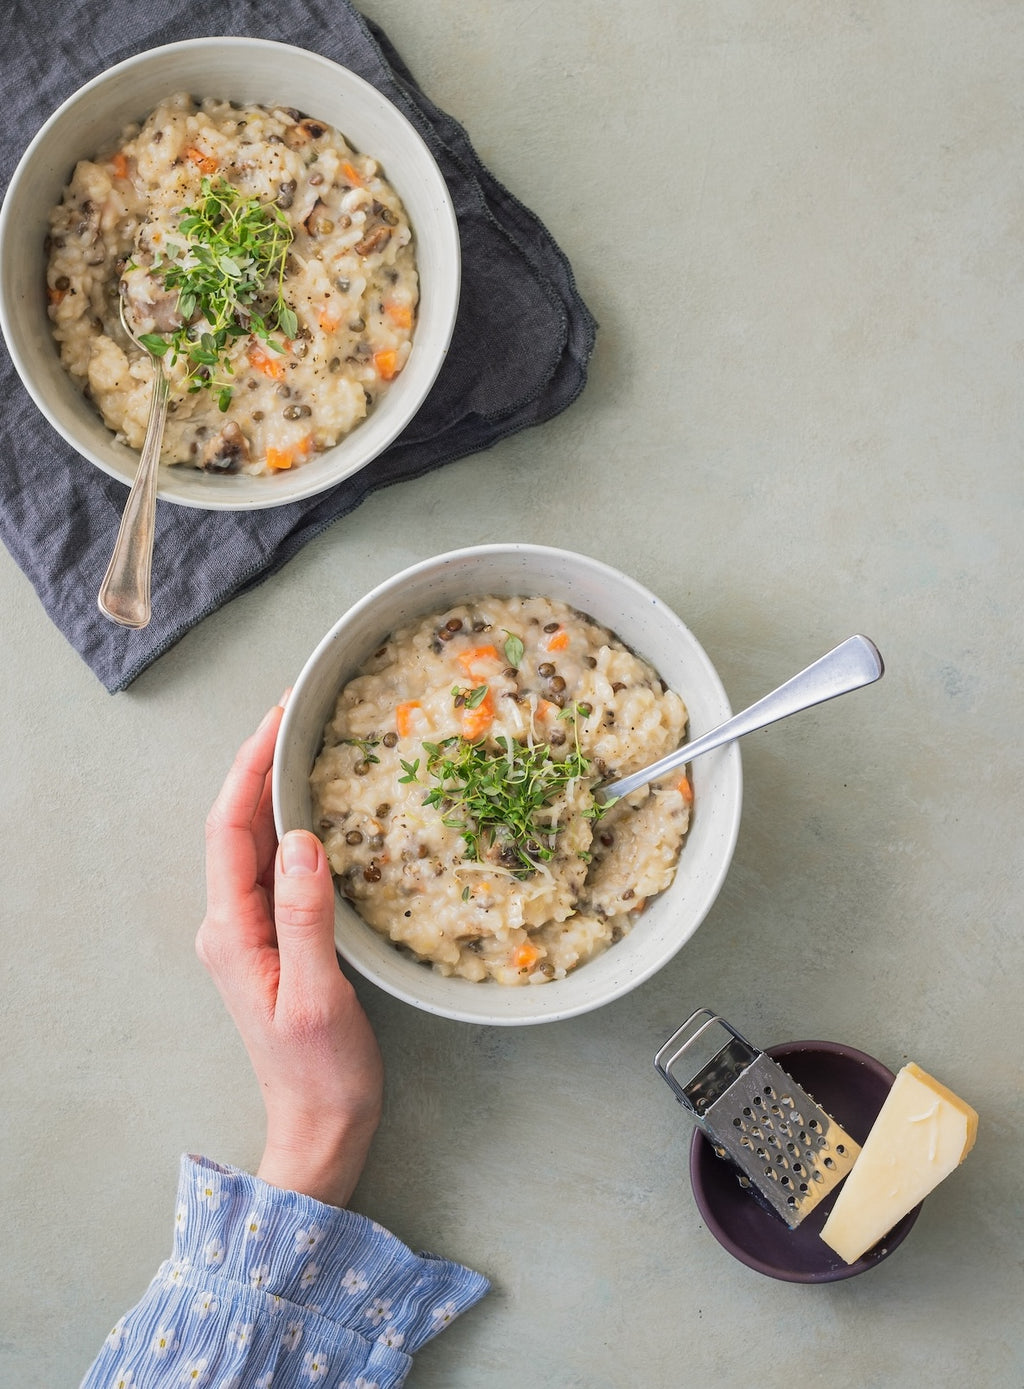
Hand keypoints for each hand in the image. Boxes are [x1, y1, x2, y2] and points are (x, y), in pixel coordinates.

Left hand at [196, 699, 383, 1207]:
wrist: (321, 1125)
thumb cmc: (320, 1071)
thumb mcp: (317, 996)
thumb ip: (305, 917)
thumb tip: (300, 839)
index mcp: (230, 932)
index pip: (230, 829)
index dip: (249, 768)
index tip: (278, 719)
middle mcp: (231, 924)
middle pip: (236, 827)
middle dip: (259, 764)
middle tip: (297, 713)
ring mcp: (250, 932)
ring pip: (254, 843)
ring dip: (274, 791)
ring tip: (306, 744)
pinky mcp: (275, 940)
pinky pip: (275, 867)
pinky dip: (292, 825)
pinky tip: (318, 810)